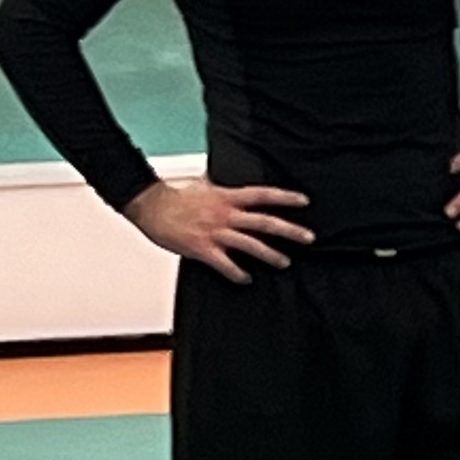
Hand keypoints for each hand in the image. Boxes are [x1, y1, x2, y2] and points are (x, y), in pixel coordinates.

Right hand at [125, 177, 312, 282]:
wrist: (150, 206)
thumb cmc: (175, 198)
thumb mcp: (203, 186)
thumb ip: (219, 188)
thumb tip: (222, 181)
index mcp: (227, 197)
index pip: (263, 194)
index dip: (285, 197)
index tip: (304, 201)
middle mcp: (225, 214)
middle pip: (265, 222)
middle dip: (289, 231)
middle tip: (309, 238)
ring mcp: (215, 232)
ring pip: (250, 245)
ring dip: (270, 255)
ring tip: (285, 262)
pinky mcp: (203, 249)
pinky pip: (225, 265)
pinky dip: (237, 273)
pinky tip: (246, 279)